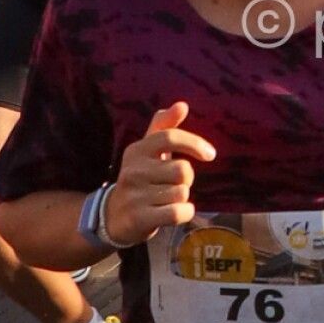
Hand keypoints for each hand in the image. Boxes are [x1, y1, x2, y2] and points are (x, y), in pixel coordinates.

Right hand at [104, 101, 216, 245]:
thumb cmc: (140, 178)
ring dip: (182, 198)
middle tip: (173, 184)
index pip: (169, 137)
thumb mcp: (147, 150)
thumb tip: (182, 105)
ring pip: (182, 193)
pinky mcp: (139, 218)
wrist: (113, 216)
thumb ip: (164, 126)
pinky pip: (179, 212)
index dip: (194, 143)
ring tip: (166, 199)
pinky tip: (175, 213)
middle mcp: (133, 170)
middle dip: (187, 179)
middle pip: (183, 170)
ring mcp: (135, 195)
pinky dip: (185, 213)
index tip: (210, 154)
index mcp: (137, 150)